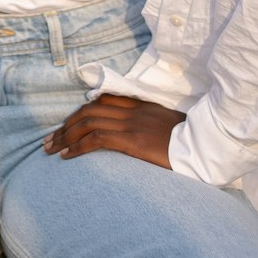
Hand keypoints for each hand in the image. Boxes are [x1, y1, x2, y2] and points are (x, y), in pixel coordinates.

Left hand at [42, 94, 185, 167]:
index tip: (67, 124)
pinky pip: (98, 139)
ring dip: (65, 136)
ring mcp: (133, 124)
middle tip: (50, 139)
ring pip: (89, 123)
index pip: (104, 101)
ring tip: (51, 148)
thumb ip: (151, 126)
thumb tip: (138, 139)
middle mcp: (134, 111)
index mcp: (142, 106)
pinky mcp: (134, 140)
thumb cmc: (192, 143)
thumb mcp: (170, 128)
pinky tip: (67, 156)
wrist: (208, 147)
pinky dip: (78, 147)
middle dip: (67, 124)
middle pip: (90, 110)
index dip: (81, 112)